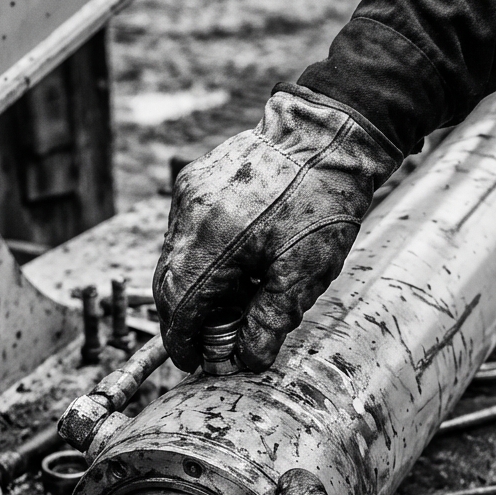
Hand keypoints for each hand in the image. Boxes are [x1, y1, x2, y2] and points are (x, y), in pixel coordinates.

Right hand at [153, 87, 400, 372]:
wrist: (327, 133)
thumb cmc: (322, 204)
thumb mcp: (304, 273)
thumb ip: (271, 322)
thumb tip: (247, 361)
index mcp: (212, 242)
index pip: (179, 307)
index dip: (182, 341)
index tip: (191, 361)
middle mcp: (189, 216)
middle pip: (168, 284)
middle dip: (182, 320)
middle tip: (205, 342)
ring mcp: (188, 195)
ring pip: (172, 258)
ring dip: (191, 288)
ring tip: (227, 301)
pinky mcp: (194, 181)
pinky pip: (183, 231)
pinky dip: (197, 257)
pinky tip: (231, 262)